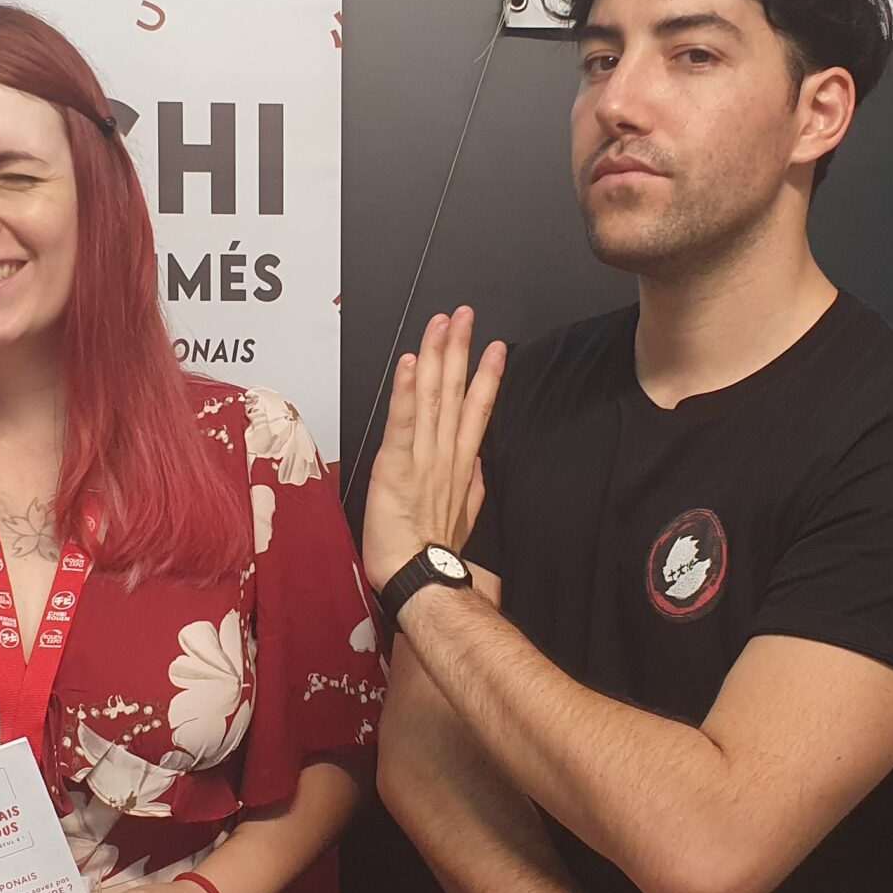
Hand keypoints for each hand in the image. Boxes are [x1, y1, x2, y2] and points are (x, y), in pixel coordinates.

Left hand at [362, 306, 505, 590]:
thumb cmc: (435, 553)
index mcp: (460, 464)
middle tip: (464, 316)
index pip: (478, 409)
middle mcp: (445, 452)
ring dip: (436, 356)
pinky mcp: (396, 463)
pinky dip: (408, 390)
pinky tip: (413, 363)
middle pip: (456, 391)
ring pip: (433, 396)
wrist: (417, 575)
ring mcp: (422, 455)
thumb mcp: (465, 518)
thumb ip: (473, 488)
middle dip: (461, 350)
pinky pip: (403, 420)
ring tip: (441, 325)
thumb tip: (480, 465)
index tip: (496, 348)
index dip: (488, 376)